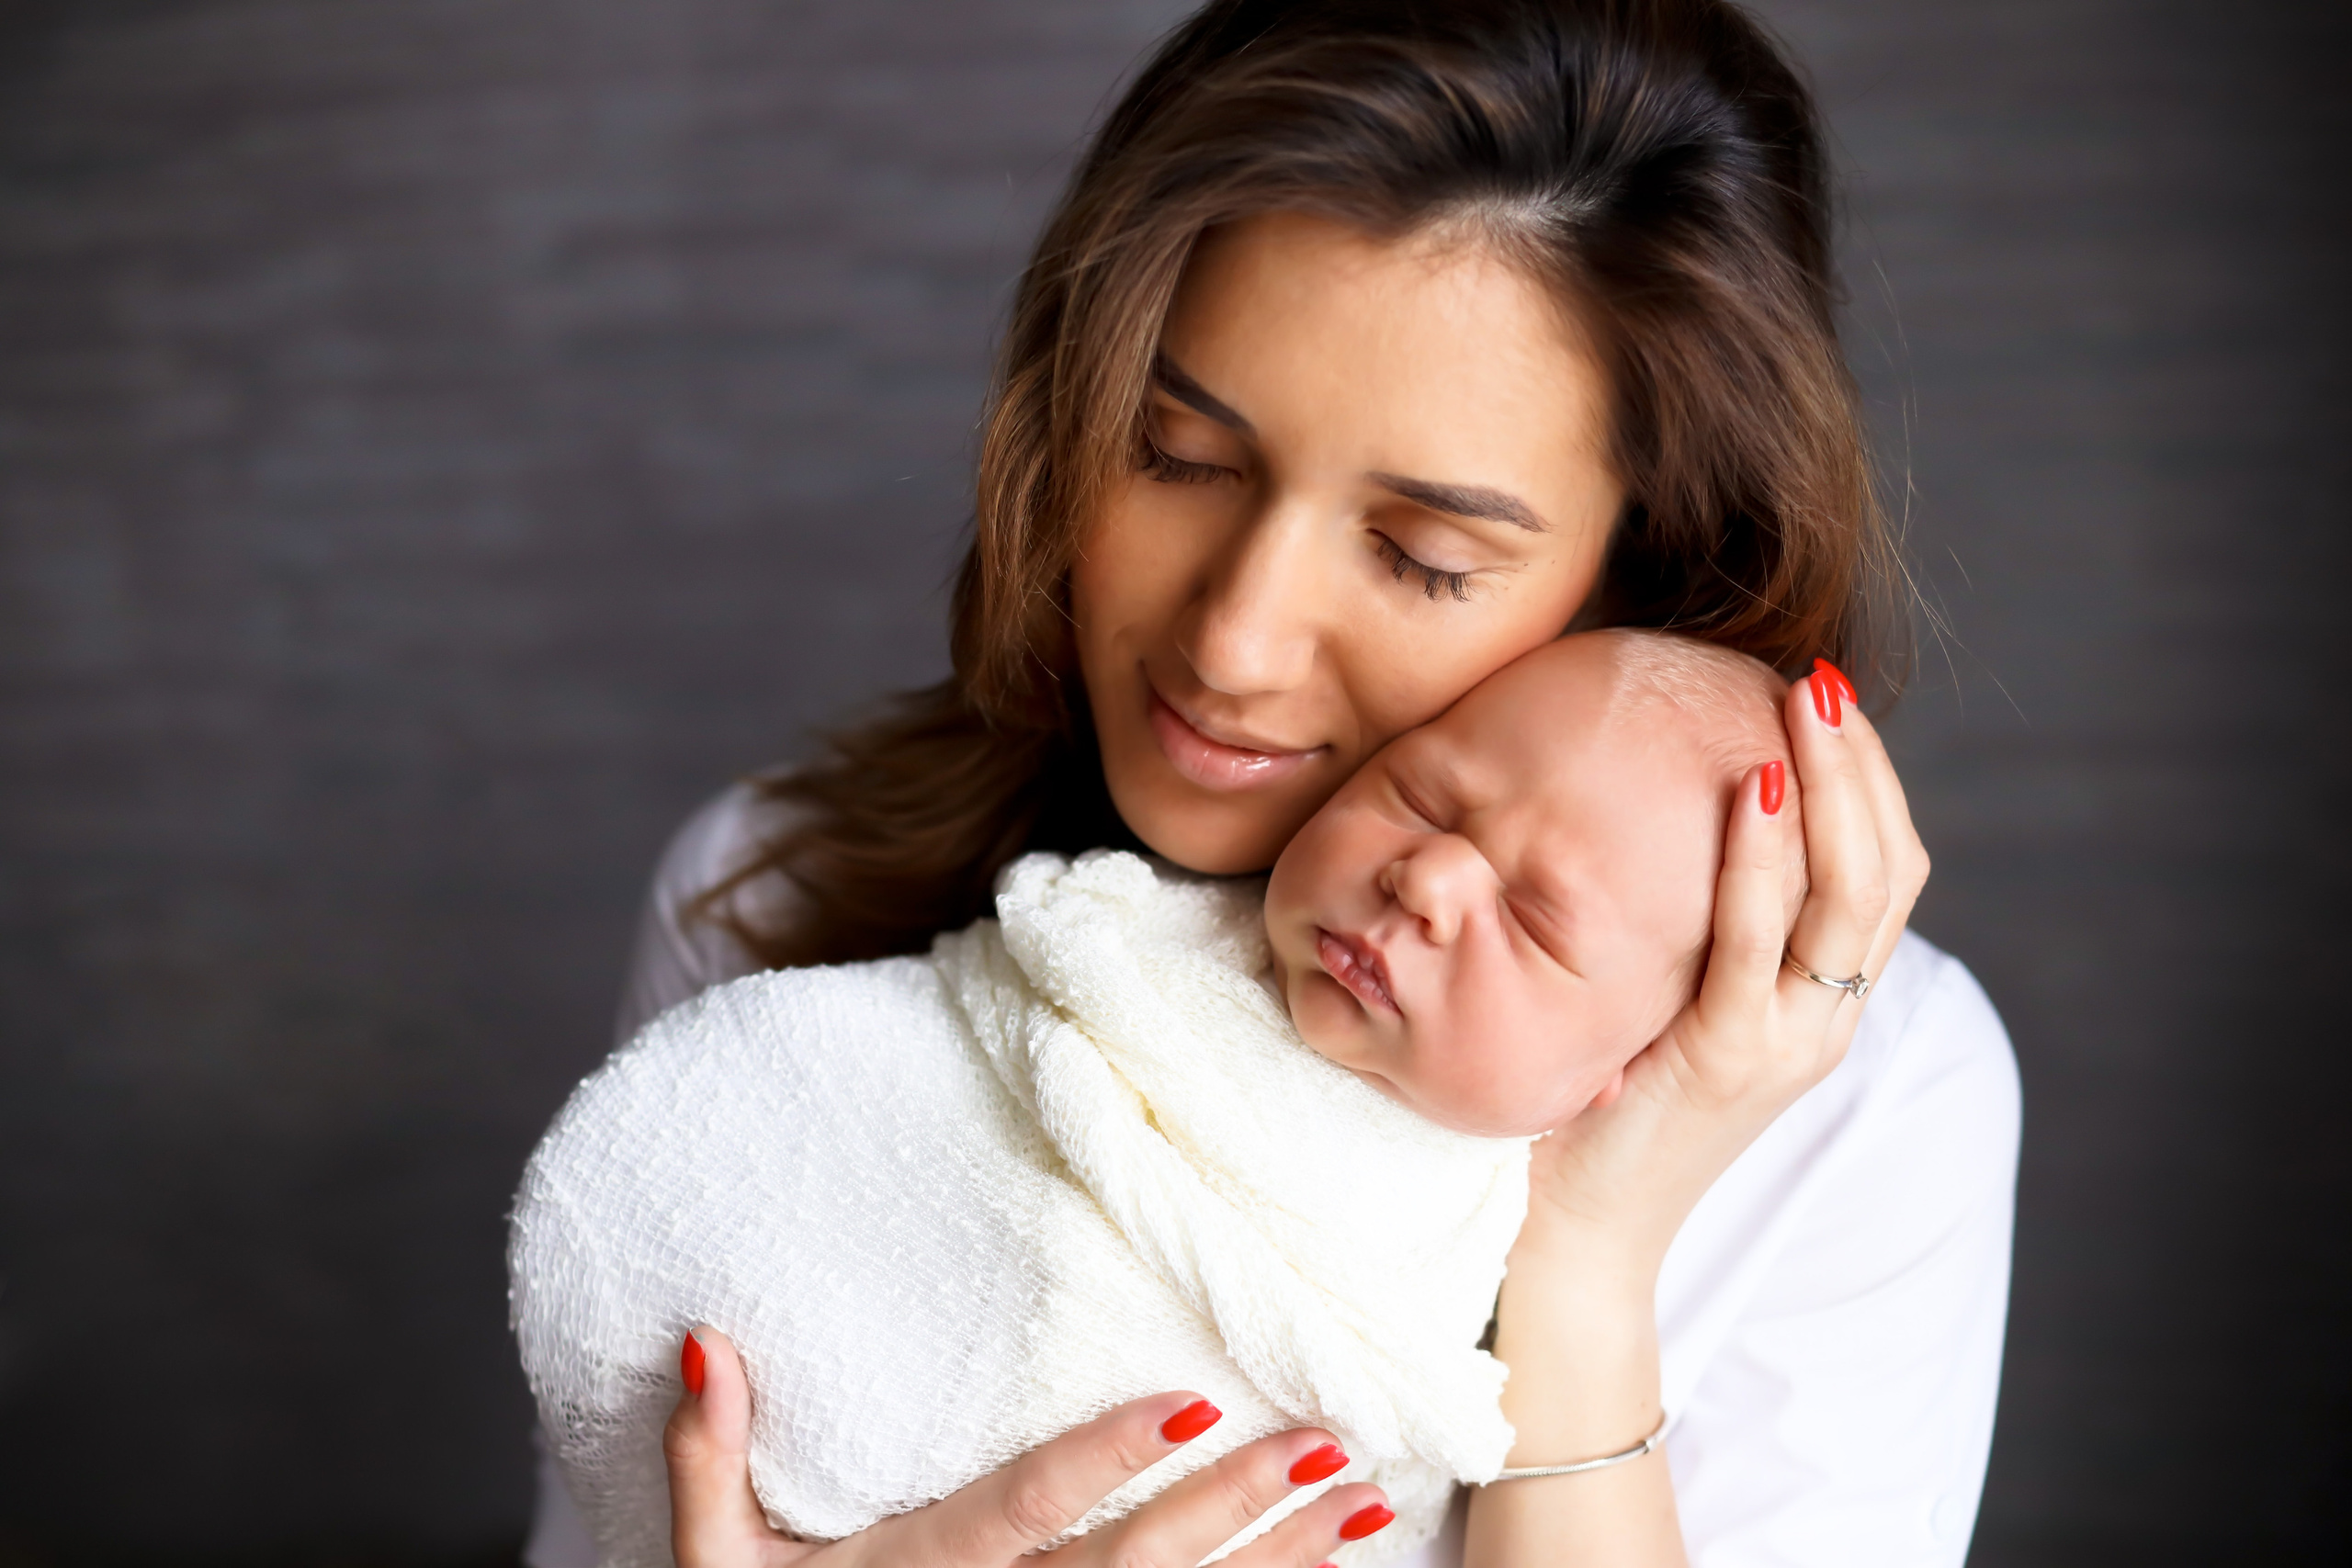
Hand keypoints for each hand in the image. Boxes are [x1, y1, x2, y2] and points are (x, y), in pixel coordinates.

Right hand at [663, 1327, 1395, 1567]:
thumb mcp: (712, 1563)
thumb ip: (711, 1459)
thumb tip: (710, 1343)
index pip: (1029, 1507)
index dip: (1109, 1458)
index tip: (1194, 1401)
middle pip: (1135, 1567)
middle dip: (1237, 1508)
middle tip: (1326, 1446)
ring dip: (1281, 1562)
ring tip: (1364, 1500)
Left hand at [1466, 665, 1926, 1567]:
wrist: (1572, 1229)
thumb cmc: (1604, 1096)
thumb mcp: (1665, 989)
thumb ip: (1694, 920)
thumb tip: (1675, 807)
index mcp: (1818, 998)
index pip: (1886, 869)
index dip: (1870, 779)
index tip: (1826, 698)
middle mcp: (1823, 1018)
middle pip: (1888, 868)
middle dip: (1862, 764)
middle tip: (1823, 679)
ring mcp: (1788, 1042)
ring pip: (1850, 896)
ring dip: (1833, 789)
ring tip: (1804, 705)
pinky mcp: (1730, 1061)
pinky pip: (1760, 945)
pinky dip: (1763, 860)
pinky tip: (1750, 788)